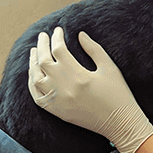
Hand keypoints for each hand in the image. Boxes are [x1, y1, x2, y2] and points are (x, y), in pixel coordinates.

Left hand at [27, 27, 152, 152]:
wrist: (120, 123)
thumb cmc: (118, 94)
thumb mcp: (109, 68)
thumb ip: (94, 50)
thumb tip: (80, 35)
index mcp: (78, 75)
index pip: (59, 50)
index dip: (56, 38)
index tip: (58, 30)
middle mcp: (63, 87)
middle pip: (43, 61)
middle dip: (42, 46)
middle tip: (43, 36)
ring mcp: (57, 100)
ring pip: (35, 78)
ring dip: (32, 63)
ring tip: (35, 52)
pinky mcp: (56, 111)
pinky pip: (36, 96)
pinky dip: (31, 84)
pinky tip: (33, 74)